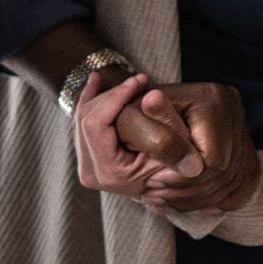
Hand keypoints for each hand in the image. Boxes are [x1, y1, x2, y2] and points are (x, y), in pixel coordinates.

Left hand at [73, 71, 201, 195]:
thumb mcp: (180, 142)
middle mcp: (91, 174)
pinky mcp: (87, 162)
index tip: (140, 79)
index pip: (96, 123)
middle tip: (138, 79)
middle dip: (110, 93)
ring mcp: (86, 168)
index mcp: (111, 172)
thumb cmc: (180, 164)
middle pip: (86, 119)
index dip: (116, 96)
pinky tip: (97, 81)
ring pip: (82, 119)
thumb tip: (152, 95)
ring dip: (99, 94)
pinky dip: (92, 102)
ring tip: (118, 77)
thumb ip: (166, 118)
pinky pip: (82, 125)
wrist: (175, 186)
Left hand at [134, 82, 259, 215]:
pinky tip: (184, 202)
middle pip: (223, 172)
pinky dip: (211, 201)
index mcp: (211, 98)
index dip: (182, 179)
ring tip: (162, 200)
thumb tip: (175, 139)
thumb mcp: (134, 118)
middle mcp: (234, 111)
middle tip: (153, 195)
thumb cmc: (136, 115)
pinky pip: (239, 189)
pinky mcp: (247, 150)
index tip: (153, 182)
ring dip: (195, 200)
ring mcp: (244, 131)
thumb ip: (154, 133)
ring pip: (230, 183)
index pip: (212, 158)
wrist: (150, 112)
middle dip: (186, 192)